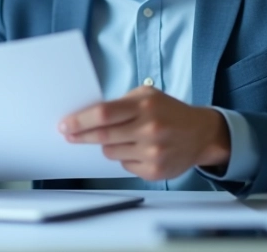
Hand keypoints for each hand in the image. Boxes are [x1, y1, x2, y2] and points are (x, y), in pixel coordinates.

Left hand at [59, 86, 229, 180]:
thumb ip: (120, 103)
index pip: (104, 114)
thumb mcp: (147, 96)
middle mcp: (149, 129)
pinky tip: (138, 149)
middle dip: (82, 135)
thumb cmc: (169, 112)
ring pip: (110, 152)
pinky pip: (124, 165)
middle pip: (103, 135)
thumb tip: (87, 115)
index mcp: (145, 105)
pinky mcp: (154, 170)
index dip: (80, 121)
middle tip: (70, 134)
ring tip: (123, 137)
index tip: (65, 125)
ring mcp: (152, 152)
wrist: (201, 134)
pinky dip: (125, 157)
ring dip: (108, 145)